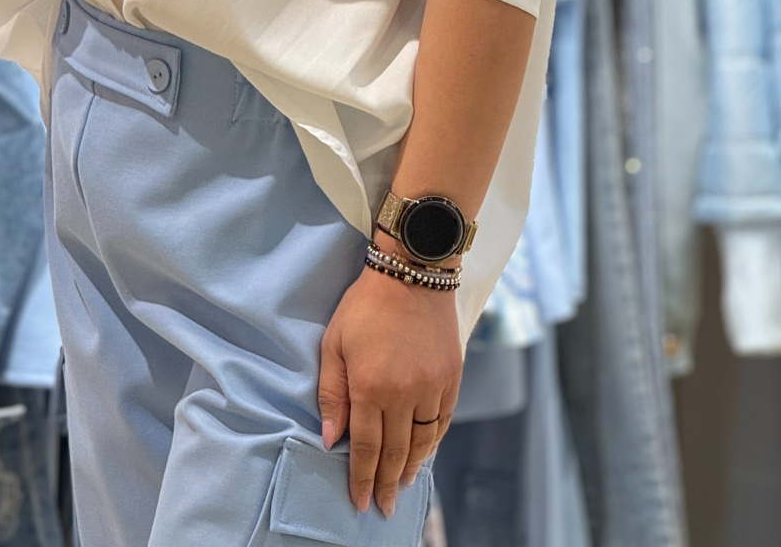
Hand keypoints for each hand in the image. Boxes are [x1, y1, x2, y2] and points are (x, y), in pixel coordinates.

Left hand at [318, 248, 461, 519]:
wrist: (412, 273)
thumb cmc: (365, 306)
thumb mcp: (334, 343)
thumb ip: (332, 393)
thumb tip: (330, 438)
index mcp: (370, 387)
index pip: (365, 447)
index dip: (362, 478)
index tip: (360, 502)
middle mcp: (403, 394)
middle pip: (395, 452)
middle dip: (386, 483)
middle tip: (383, 507)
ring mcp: (431, 388)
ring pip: (422, 442)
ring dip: (411, 468)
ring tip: (402, 484)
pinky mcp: (451, 378)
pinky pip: (442, 422)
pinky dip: (433, 442)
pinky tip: (424, 452)